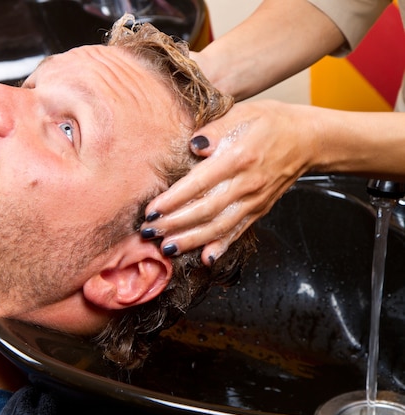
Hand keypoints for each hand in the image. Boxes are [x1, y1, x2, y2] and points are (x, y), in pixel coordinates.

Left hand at [142, 100, 315, 263]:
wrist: (308, 139)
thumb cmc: (270, 122)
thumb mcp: (241, 113)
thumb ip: (214, 129)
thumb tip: (194, 145)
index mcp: (237, 158)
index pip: (199, 183)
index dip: (173, 199)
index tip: (152, 210)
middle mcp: (246, 184)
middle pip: (206, 210)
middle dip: (175, 224)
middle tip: (149, 232)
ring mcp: (254, 200)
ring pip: (219, 226)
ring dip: (192, 240)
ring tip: (167, 248)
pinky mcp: (259, 210)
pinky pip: (239, 231)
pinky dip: (222, 246)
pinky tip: (206, 258)